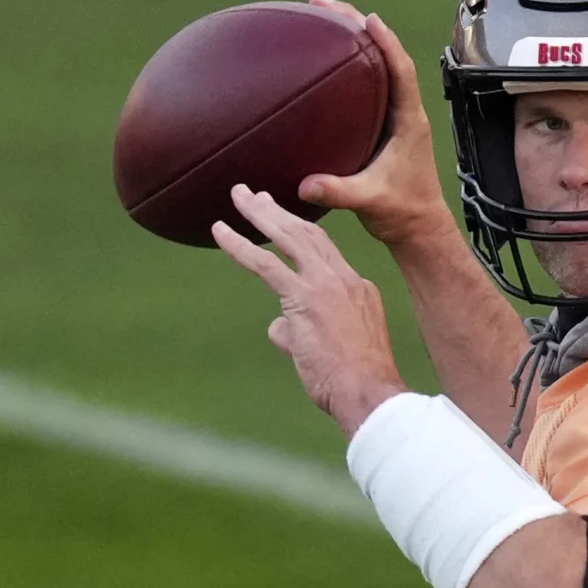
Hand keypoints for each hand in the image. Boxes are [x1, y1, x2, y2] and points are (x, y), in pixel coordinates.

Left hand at [214, 184, 407, 436]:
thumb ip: (301, 332)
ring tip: (238, 195)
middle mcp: (345, 279)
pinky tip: (219, 231)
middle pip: (309, 233)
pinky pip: (266, 263)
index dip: (300, 232)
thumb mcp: (330, 350)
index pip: (326, 253)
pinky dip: (239, 244)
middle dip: (279, 212)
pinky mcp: (303, 298)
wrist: (368, 393)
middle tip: (255, 195)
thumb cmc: (352, 382)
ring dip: (260, 214)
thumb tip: (278, 328)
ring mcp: (326, 286)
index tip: (282, 219)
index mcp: (358, 289)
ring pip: (289, 238)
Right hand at [300, 0, 460, 249]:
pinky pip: (366, 84)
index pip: (401, 70)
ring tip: (319, 15)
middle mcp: (404, 111)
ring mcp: (393, 116)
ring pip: (374, 65)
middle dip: (355, 25)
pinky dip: (346, 64)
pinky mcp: (382, 125)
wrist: (418, 229)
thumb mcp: (370, 201)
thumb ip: (340, 192)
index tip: (367, 18)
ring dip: (350, 38)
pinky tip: (322, 58)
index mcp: (409, 121)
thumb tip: (307, 185)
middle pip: (384, 55)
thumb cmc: (403, 213)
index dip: (386, 42)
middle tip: (322, 2)